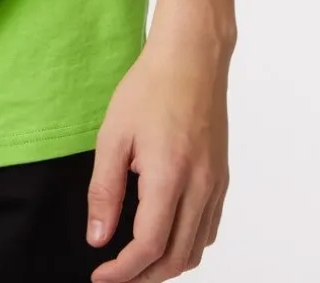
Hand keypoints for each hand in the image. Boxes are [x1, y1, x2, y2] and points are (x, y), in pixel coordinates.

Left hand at [85, 22, 231, 280]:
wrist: (191, 58)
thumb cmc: (151, 87)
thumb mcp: (113, 134)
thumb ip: (104, 190)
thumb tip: (98, 236)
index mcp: (170, 176)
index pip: (148, 246)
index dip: (122, 271)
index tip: (100, 276)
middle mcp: (200, 187)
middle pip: (176, 258)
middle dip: (144, 277)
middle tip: (115, 276)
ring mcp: (215, 184)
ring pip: (196, 249)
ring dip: (167, 264)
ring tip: (136, 262)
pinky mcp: (221, 178)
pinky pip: (208, 228)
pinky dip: (187, 244)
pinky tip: (165, 235)